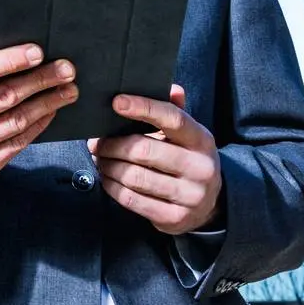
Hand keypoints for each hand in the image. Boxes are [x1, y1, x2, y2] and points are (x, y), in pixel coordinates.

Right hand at [0, 31, 78, 182]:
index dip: (10, 61)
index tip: (37, 52)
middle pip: (4, 97)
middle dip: (40, 80)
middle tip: (66, 69)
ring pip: (16, 121)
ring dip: (47, 103)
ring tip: (68, 90)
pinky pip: (18, 144)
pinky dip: (38, 126)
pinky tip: (51, 111)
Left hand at [88, 85, 222, 235]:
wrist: (208, 206)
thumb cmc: (186, 159)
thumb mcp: (187, 136)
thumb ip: (174, 111)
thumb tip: (172, 87)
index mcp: (202, 140)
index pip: (172, 118)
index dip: (143, 108)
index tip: (116, 102)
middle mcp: (200, 167)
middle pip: (144, 150)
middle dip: (112, 145)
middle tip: (95, 142)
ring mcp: (190, 195)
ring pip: (134, 176)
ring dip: (108, 166)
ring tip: (99, 159)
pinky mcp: (175, 218)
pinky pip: (132, 199)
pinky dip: (112, 187)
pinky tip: (107, 178)